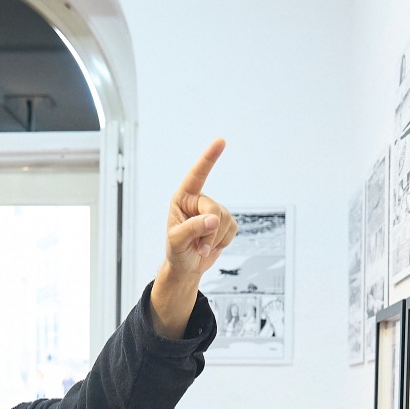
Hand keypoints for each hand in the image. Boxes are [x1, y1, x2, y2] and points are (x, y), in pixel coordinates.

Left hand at [153, 139, 237, 336]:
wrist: (186, 267)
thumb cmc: (176, 252)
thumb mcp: (177, 241)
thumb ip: (193, 228)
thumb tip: (214, 219)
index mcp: (183, 198)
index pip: (197, 175)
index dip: (209, 158)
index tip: (221, 142)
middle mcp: (198, 201)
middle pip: (215, 208)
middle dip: (209, 231)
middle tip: (200, 247)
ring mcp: (214, 210)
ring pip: (225, 221)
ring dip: (215, 240)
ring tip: (201, 247)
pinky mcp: (226, 222)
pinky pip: (233, 229)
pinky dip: (223, 242)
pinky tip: (212, 245)